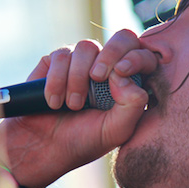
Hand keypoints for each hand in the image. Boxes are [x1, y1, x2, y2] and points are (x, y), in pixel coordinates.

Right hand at [0, 29, 157, 187]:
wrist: (45, 148)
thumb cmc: (86, 141)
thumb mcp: (118, 130)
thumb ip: (133, 104)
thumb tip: (123, 73)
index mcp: (128, 84)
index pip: (143, 55)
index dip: (137, 57)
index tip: (122, 72)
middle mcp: (108, 70)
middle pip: (121, 38)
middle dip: (110, 55)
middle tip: (96, 77)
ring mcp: (82, 64)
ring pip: (87, 47)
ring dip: (78, 78)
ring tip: (73, 106)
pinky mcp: (55, 64)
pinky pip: (60, 56)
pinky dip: (56, 80)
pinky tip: (55, 102)